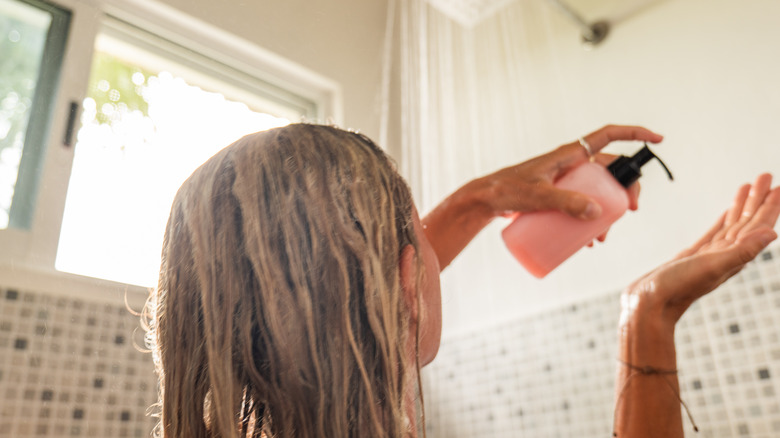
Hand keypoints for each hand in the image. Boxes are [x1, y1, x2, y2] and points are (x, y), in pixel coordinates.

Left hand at [473, 125, 662, 222]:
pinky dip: (590, 220)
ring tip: (603, 236)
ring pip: (597, 192)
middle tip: (631, 211)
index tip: (658, 140)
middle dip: (625, 189)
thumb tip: (597, 213)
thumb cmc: (507, 191)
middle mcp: (571, 165)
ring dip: (607, 212)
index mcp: (570, 154)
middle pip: (610, 170)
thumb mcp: (538, 196)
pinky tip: (590, 239)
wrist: (485, 201)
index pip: (608, 135)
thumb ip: (565, 202)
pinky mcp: (557, 196)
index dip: (635, 134)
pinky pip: (582, 204)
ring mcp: (565, 181)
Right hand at [623, 173, 779, 327]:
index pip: (757, 226)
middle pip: (747, 222)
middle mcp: (725, 255)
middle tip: (765, 176)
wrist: (648, 305)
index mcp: (733, 257)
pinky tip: (726, 213)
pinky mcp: (692, 256)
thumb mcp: (712, 267)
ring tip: (748, 187)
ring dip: (741, 207)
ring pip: (732, 226)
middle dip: (757, 200)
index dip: (769, 207)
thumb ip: (742, 251)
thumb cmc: (677, 289)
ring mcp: (709, 256)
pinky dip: (723, 221)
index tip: (777, 187)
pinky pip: (714, 233)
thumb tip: (772, 233)